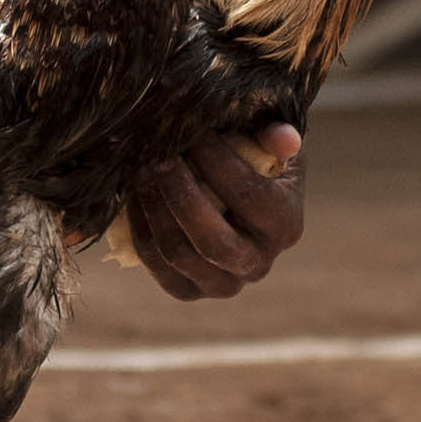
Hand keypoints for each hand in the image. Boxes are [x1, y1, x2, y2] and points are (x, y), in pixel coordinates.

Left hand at [125, 122, 304, 300]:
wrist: (232, 198)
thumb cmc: (253, 160)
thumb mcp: (270, 141)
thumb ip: (276, 134)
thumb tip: (284, 139)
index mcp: (286, 227)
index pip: (249, 196)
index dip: (216, 162)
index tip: (192, 131)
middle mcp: (258, 265)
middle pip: (213, 240)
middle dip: (179, 193)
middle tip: (158, 156)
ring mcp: (223, 285)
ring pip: (178, 254)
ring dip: (154, 208)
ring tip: (141, 169)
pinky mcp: (188, 290)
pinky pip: (156, 264)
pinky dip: (140, 227)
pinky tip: (134, 193)